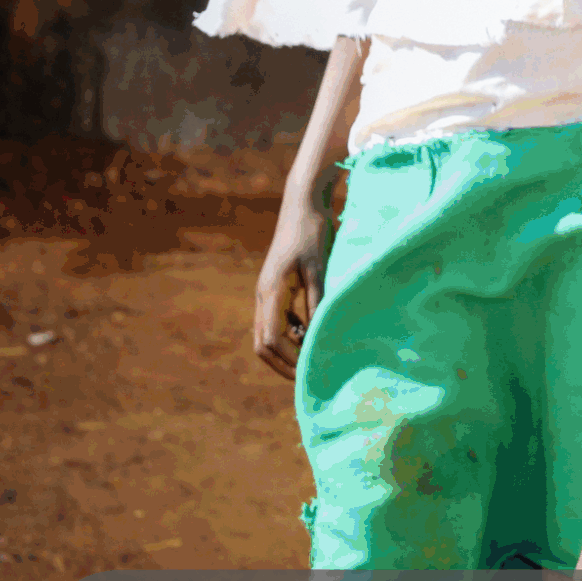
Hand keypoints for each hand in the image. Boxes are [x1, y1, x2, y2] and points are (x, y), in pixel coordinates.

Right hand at [251, 183, 334, 379]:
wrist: (302, 206)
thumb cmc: (312, 232)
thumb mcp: (318, 266)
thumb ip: (317, 299)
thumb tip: (319, 334)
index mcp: (271, 293)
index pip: (270, 339)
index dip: (287, 359)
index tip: (309, 369)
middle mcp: (263, 296)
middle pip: (262, 343)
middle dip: (282, 362)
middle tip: (308, 375)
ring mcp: (267, 293)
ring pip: (268, 333)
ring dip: (286, 349)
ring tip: (312, 359)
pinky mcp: (276, 288)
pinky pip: (278, 320)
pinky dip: (291, 333)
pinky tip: (312, 333)